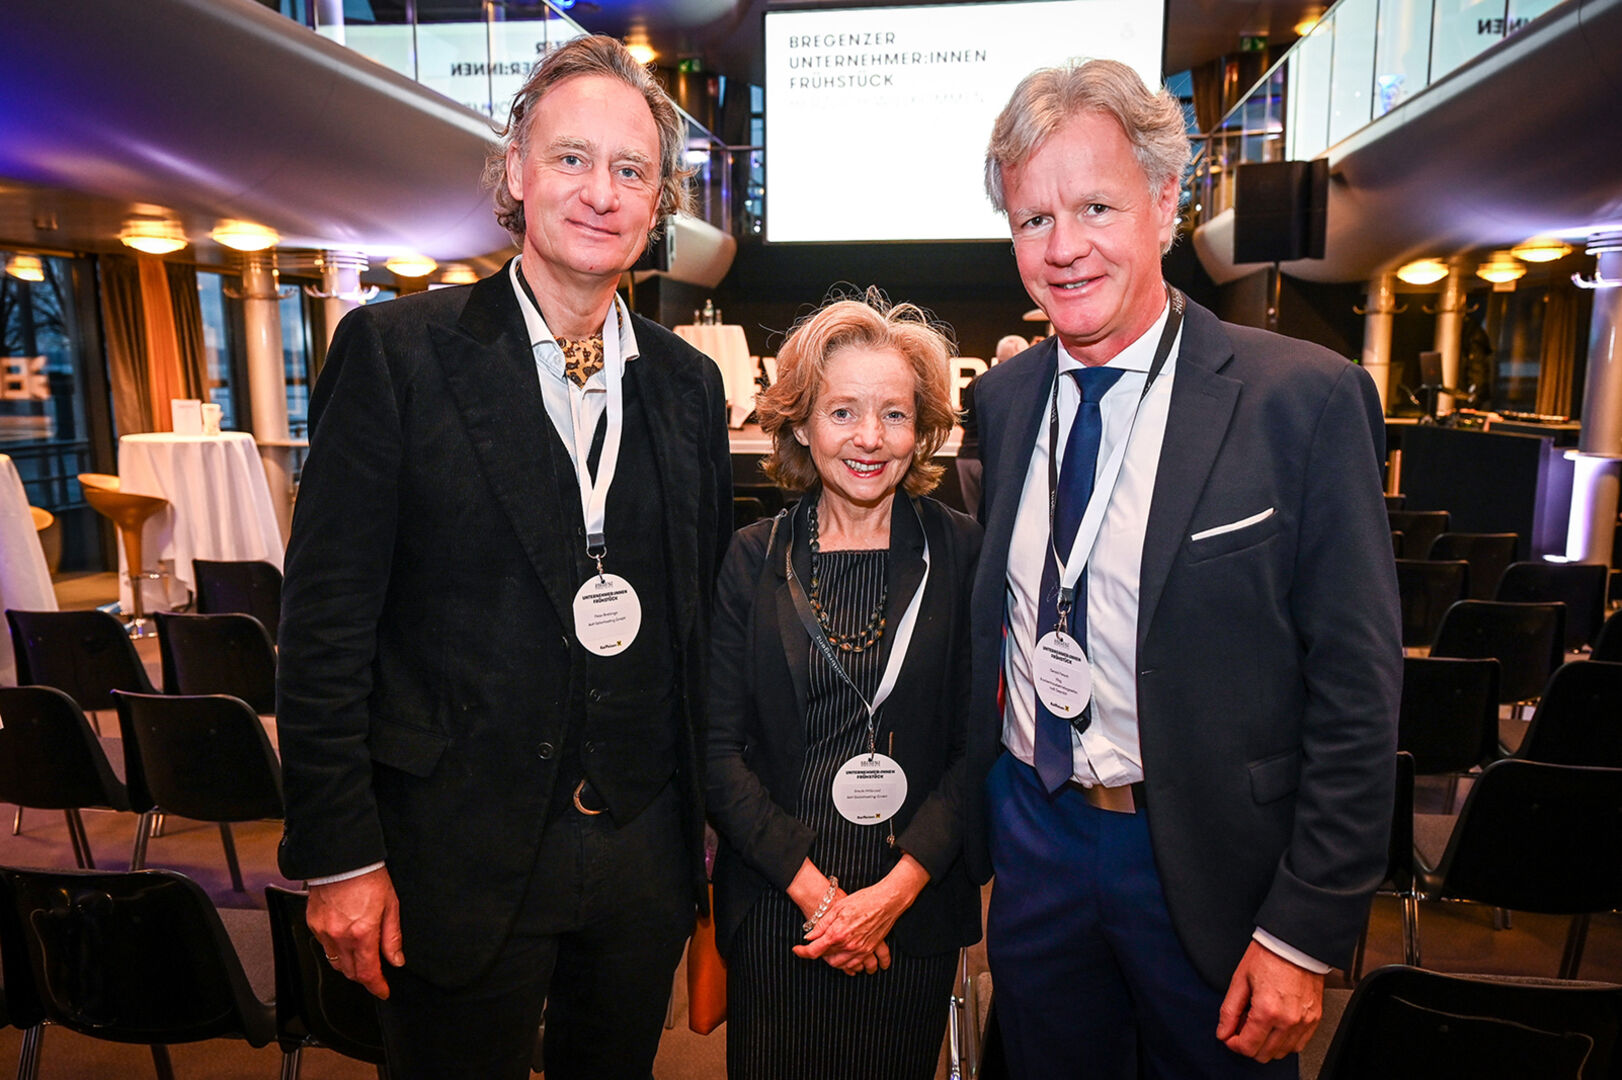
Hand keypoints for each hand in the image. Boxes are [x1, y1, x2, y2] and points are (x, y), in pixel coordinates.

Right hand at [307, 866, 404, 999]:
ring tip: (361, 956)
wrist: (342, 858)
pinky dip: (336, 949)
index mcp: (362, 933)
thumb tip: (396, 959)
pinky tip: (345, 939)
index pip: (368, 973)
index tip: (383, 991)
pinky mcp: (313, 924)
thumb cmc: (368, 876)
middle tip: (375, 972)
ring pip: (336, 962)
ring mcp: (324, 931)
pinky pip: (324, 946)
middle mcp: (340, 936)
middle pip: (351, 972)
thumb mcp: (391, 905)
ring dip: (350, 965)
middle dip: (364, 976)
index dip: (377, 986)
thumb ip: (392, 937)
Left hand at [793, 855, 928, 972]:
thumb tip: (809, 936)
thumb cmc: (863, 900)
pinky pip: (857, 965)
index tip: (797, 950)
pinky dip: (850, 964)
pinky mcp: (870, 950)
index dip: (802, 952)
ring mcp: (861, 950)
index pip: (815, 950)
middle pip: (828, 960)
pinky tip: (846, 957)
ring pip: (842, 965)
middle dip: (821, 955)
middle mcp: (848, 945)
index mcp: (837, 934)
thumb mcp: (838, 908)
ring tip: (831, 950)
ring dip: (834, 960)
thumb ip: (822, 924)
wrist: (887, 901)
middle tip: (818, 945)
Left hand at [1215, 940, 1324, 1061]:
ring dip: (1267, 1045)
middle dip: (1248, 1045)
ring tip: (1258, 1025)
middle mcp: (1288, 1020)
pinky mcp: (1314, 1019)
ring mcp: (1304, 1021)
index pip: (1248, 1047)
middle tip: (1242, 1028)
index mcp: (1267, 1010)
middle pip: (1264, 1055)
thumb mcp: (1239, 980)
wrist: (1294, 944)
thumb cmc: (1268, 956)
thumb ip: (1229, 1011)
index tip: (1229, 1036)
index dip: (1233, 1044)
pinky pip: (1299, 1044)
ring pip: (1282, 1053)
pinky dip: (1285, 1042)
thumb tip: (1223, 1032)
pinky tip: (1275, 1027)